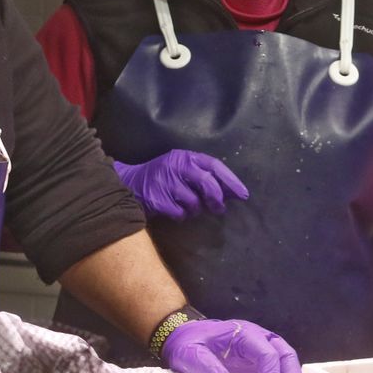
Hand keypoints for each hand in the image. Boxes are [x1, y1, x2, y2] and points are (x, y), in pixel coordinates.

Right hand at [114, 150, 247, 219]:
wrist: (129, 184)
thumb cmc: (164, 178)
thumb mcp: (183, 171)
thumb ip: (205, 178)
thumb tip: (232, 193)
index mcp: (185, 157)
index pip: (214, 165)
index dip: (230, 180)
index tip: (243, 194)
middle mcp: (175, 166)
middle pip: (206, 182)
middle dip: (217, 198)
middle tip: (219, 208)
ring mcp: (164, 182)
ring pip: (194, 201)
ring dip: (196, 209)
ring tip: (189, 207)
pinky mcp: (156, 198)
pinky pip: (180, 213)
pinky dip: (182, 216)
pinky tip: (176, 211)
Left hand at [161, 319, 305, 372]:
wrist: (184, 336)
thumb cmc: (188, 344)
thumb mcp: (191, 355)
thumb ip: (207, 366)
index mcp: (243, 334)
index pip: (267, 353)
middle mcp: (256, 337)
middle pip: (284, 353)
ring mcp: (258, 346)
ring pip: (285, 357)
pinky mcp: (257, 356)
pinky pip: (278, 364)